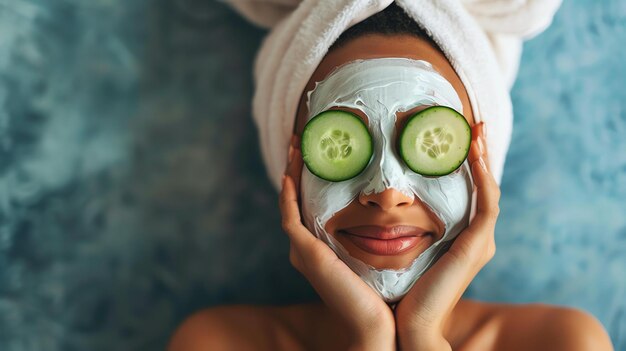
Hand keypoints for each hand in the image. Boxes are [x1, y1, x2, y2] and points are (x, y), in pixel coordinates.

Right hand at [279, 135, 395, 350]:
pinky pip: (289, 217)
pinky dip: (287, 195)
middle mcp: (309, 248)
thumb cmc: (388, 295)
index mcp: (325, 248)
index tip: (324, 150)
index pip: (313, 205)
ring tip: (296, 145)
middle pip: (296, 200)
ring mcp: (303, 251)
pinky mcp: (305, 254)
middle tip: (303, 139)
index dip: (313, 177)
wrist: (381, 328)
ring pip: (289, 203)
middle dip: (299, 168)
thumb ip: (385, 235)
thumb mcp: (386, 256)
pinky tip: (291, 173)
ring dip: (291, 173)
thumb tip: (406, 211)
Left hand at [394, 122, 500, 350]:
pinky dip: (482, 176)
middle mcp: (475, 239)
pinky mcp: (478, 246)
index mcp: (459, 240)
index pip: (467, 193)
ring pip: (489, 190)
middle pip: (483, 187)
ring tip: (474, 129)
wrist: (404, 324)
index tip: (455, 137)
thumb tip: (371, 203)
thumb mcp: (395, 249)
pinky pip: (486, 203)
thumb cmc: (396, 289)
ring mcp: (480, 242)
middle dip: (478, 154)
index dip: (466, 164)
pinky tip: (471, 152)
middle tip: (472, 124)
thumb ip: (394, 227)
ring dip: (482, 158)